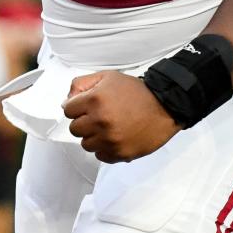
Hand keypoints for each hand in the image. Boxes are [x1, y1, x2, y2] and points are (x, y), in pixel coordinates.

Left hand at [62, 71, 179, 163]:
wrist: (165, 106)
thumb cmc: (136, 91)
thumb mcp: (106, 77)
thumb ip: (81, 85)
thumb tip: (66, 101)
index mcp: (94, 100)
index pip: (67, 111)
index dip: (76, 108)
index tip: (86, 107)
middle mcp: (100, 121)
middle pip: (75, 129)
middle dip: (84, 122)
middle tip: (98, 117)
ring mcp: (111, 139)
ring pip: (86, 144)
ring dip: (93, 137)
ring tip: (108, 128)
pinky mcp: (121, 153)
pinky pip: (101, 156)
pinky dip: (105, 149)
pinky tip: (115, 138)